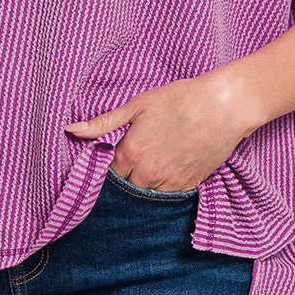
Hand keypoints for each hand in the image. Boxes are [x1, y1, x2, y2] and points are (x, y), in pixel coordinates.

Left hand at [63, 67, 258, 191]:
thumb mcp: (137, 105)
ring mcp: (169, 183)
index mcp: (130, 154)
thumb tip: (71, 130)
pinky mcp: (190, 186)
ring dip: (146, 181)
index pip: (108, 172)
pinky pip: (169, 194)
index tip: (118, 152)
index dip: (111, 162)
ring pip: (147, 193)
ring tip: (156, 158)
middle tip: (139, 154)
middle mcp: (147, 174)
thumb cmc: (179, 99)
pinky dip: (166, 184)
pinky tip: (171, 164)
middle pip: (127, 186)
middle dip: (128, 174)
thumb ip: (103, 122)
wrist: (223, 106)